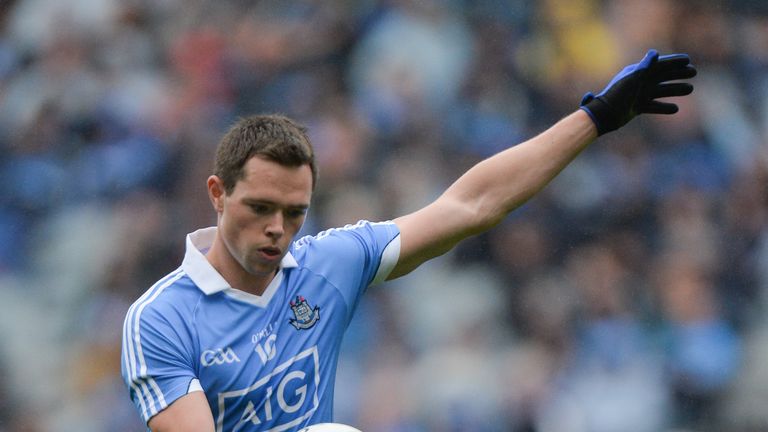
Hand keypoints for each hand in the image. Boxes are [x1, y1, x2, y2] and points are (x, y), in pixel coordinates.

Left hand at [579, 49, 696, 135]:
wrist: (604, 115)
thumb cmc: (617, 95)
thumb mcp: (632, 79)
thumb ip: (644, 67)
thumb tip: (655, 53)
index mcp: (637, 72)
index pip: (659, 64)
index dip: (673, 61)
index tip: (688, 59)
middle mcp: (639, 82)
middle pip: (662, 76)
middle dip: (678, 74)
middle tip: (694, 72)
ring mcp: (638, 95)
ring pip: (661, 91)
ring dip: (675, 89)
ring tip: (691, 89)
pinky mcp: (637, 108)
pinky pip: (654, 107)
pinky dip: (664, 108)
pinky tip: (675, 109)